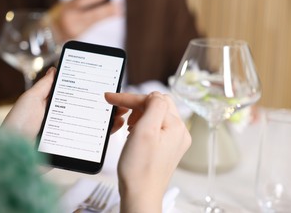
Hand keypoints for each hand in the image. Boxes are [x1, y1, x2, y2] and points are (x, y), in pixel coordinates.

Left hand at [1, 67, 125, 140]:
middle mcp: (62, 120)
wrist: (11, 155)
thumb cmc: (17, 124)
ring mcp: (67, 134)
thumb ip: (45, 86)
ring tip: (122, 114)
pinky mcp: (69, 148)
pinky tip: (112, 129)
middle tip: (120, 101)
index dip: (91, 91)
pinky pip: (88, 141)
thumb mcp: (30, 99)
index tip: (106, 85)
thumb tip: (55, 69)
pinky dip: (102, 136)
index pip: (76, 96)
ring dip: (108, 119)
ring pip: (91, 125)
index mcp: (52, 106)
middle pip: (87, 110)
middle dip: (105, 106)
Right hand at [49, 0, 120, 40]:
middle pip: (90, 15)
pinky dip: (101, 19)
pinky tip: (111, 15)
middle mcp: (69, 20)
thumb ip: (81, 1)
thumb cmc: (62, 12)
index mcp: (65, 8)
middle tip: (118, 6)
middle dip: (105, 10)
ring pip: (93, 22)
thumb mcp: (67, 3)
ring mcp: (73, 30)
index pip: (80, 2)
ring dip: (107, 16)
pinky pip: (91, 26)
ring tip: (119, 11)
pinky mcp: (76, 36)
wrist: (49, 30)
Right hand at [105, 92, 191, 212]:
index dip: (130, 98)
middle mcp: (179, 132)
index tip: (111, 98)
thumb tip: (154, 95)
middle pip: (157, 104)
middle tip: (120, 112)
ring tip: (127, 126)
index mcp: (176, 125)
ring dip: (139, 114)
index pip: (153, 99)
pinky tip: (133, 133)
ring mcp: (174, 141)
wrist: (140, 194)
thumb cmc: (140, 167)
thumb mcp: (145, 131)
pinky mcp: (166, 148)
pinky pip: (156, 126)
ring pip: (156, 114)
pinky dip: (142, 125)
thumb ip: (153, 106)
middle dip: (136, 105)